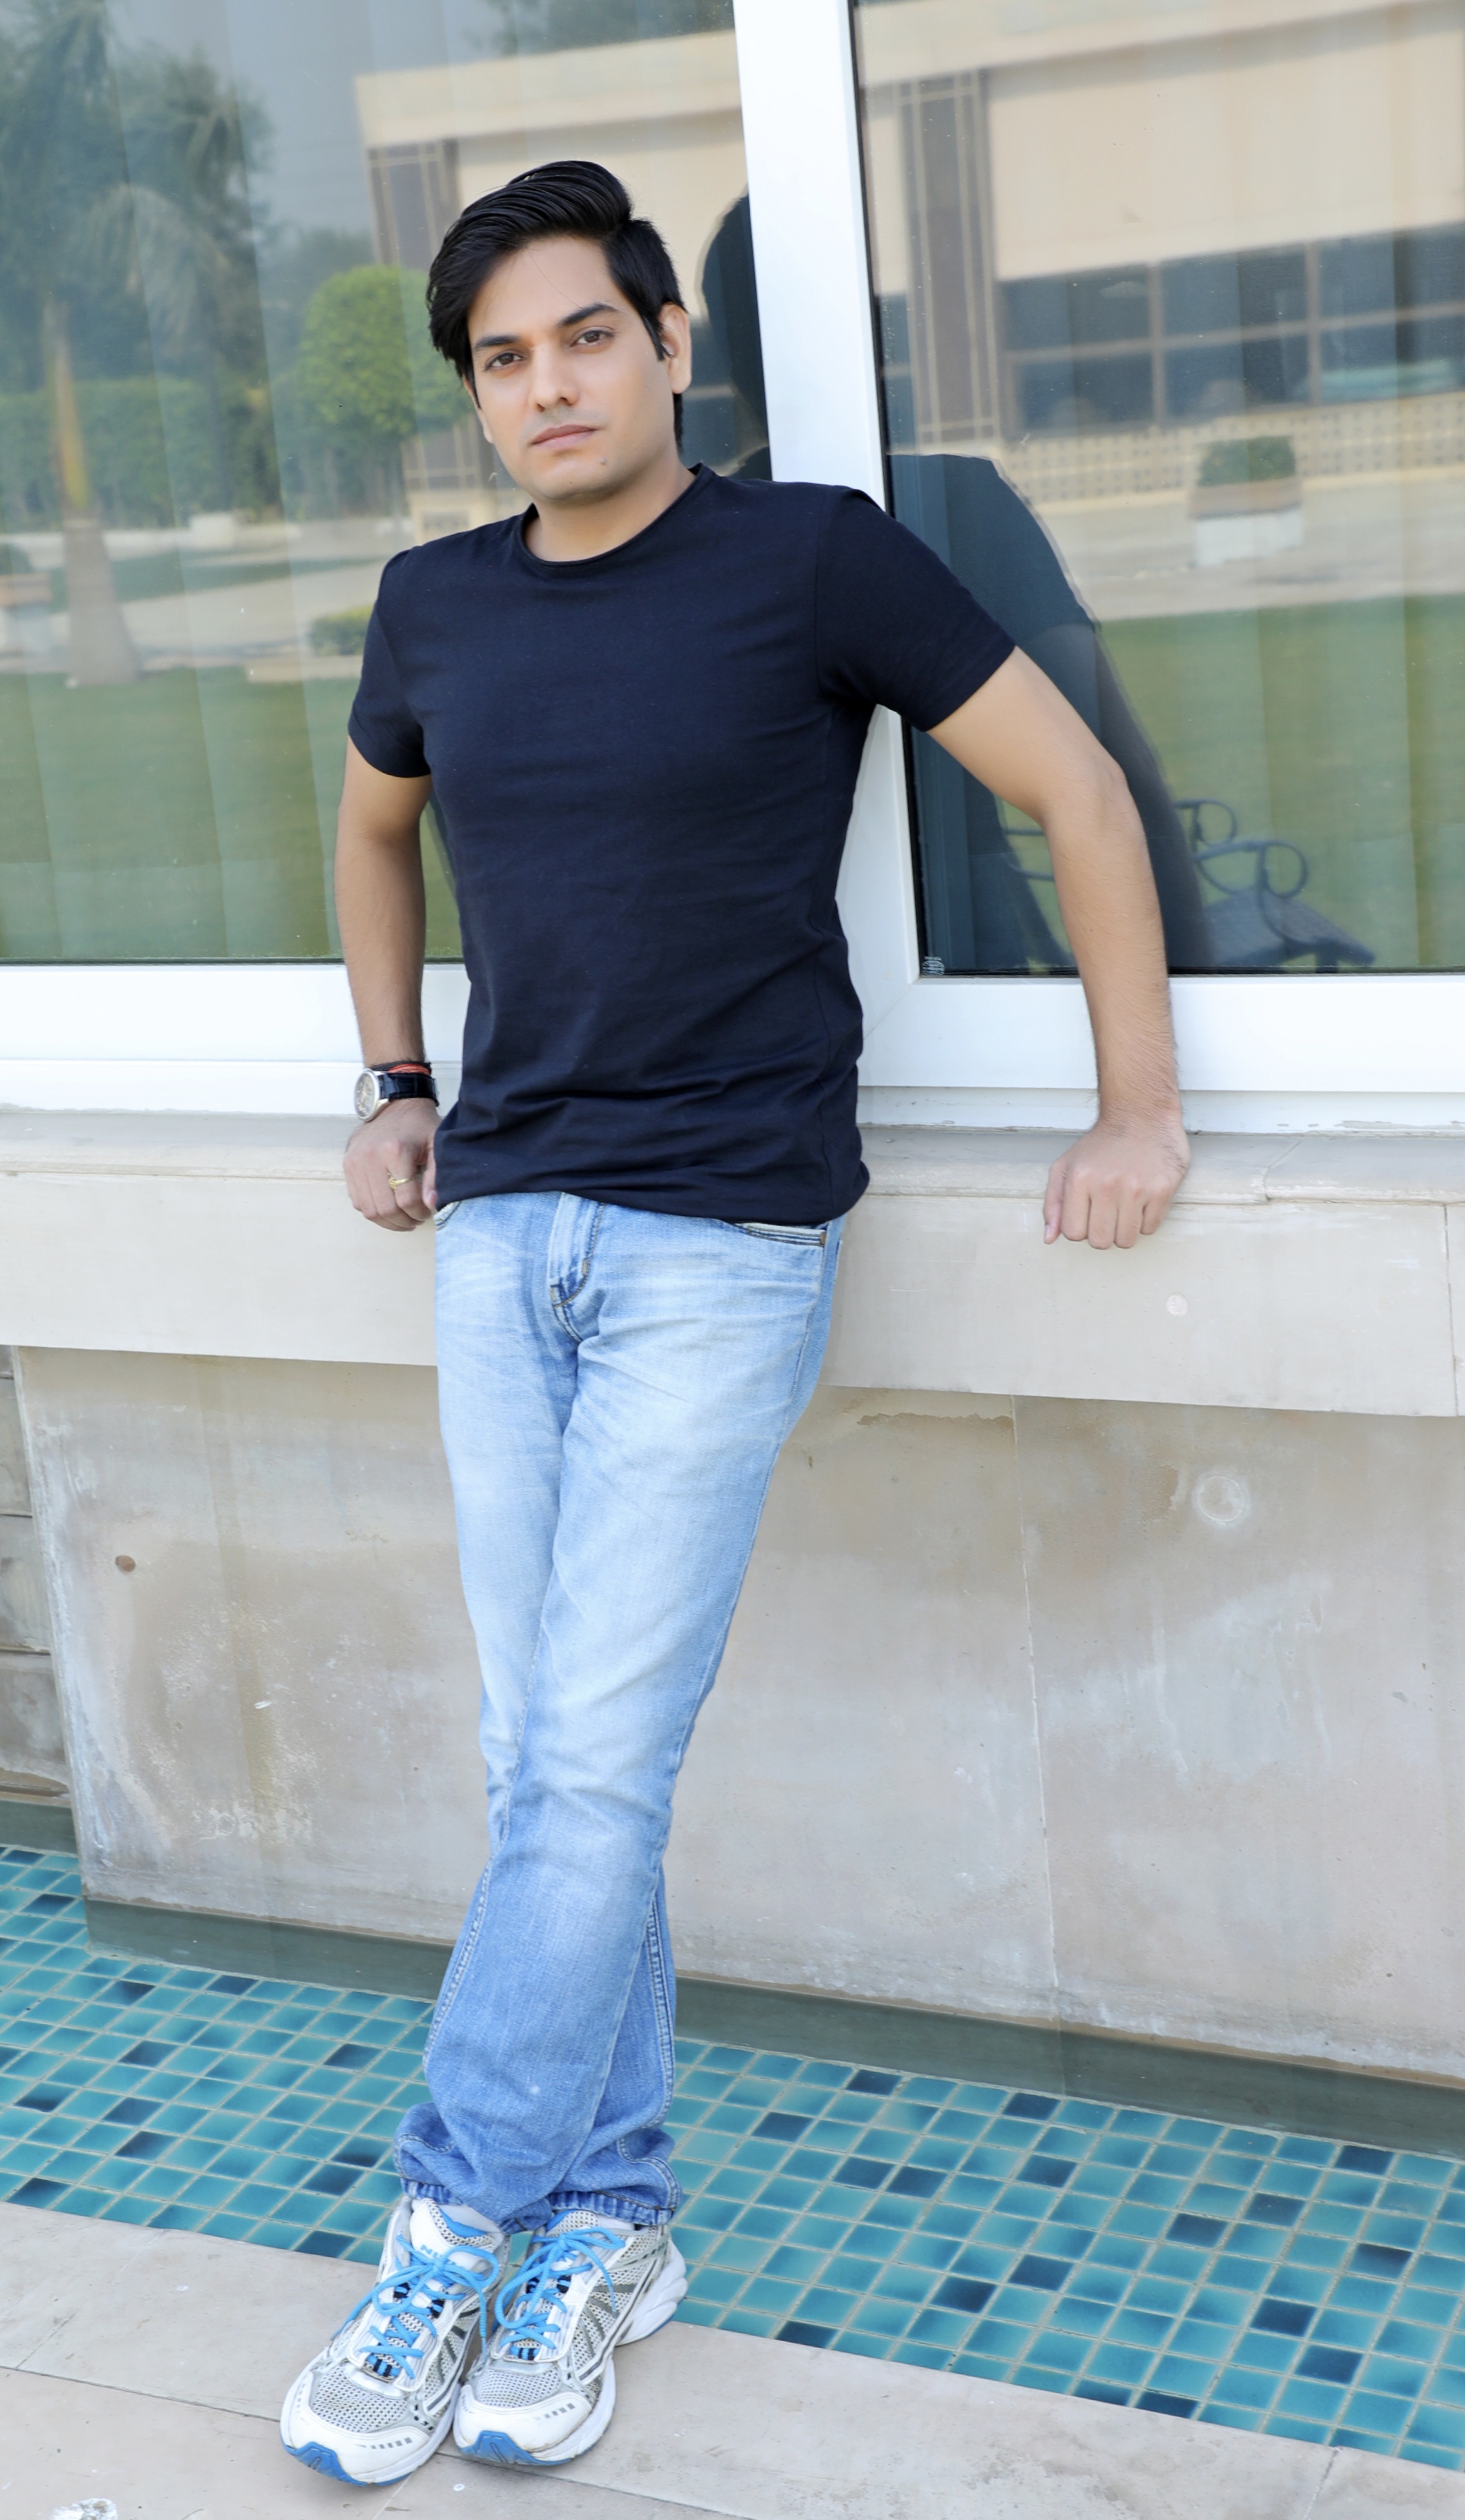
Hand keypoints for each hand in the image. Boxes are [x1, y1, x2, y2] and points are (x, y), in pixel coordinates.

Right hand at [344, 1098, 439, 1232]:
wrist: (395, 1105)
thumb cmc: (419, 1126)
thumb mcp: (436, 1146)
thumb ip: (436, 1176)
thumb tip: (431, 1203)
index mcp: (396, 1151)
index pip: (406, 1199)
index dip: (419, 1212)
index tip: (427, 1211)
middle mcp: (371, 1157)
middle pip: (385, 1208)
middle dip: (404, 1221)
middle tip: (416, 1219)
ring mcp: (356, 1162)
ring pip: (368, 1209)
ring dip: (387, 1221)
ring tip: (402, 1219)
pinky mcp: (348, 1165)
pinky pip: (357, 1200)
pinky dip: (372, 1210)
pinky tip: (387, 1208)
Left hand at [1044, 1112, 1188, 1250]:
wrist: (1141, 1114)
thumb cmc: (1102, 1144)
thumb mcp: (1066, 1166)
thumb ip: (1053, 1203)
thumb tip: (1049, 1238)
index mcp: (1079, 1179)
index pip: (1073, 1233)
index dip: (1080, 1228)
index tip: (1087, 1214)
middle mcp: (1107, 1185)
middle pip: (1100, 1242)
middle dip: (1102, 1232)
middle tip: (1106, 1212)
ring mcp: (1136, 1188)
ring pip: (1126, 1241)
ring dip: (1124, 1230)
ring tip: (1124, 1207)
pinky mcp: (1162, 1190)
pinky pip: (1150, 1229)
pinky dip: (1145, 1221)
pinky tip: (1141, 1201)